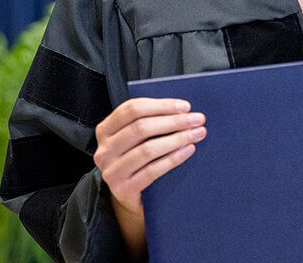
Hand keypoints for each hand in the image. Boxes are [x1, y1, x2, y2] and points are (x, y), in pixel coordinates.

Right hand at [94, 97, 206, 215]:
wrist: (131, 197)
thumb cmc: (137, 161)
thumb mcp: (135, 139)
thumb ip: (149, 121)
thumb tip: (183, 109)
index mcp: (105, 130)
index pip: (131, 109)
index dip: (161, 105)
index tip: (185, 106)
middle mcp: (104, 150)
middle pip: (141, 128)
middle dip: (174, 121)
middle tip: (197, 120)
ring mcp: (111, 171)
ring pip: (147, 149)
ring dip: (177, 138)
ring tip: (197, 134)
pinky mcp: (123, 189)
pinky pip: (152, 170)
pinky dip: (173, 159)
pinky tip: (188, 150)